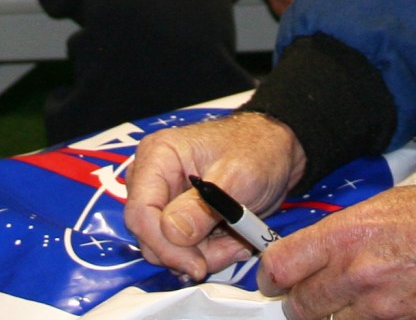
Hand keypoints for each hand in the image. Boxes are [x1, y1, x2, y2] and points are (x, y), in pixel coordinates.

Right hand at [125, 112, 307, 281]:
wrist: (274, 153)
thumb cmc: (257, 151)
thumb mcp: (238, 176)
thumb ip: (203, 205)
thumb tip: (172, 232)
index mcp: (157, 156)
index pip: (141, 212)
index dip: (165, 245)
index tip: (198, 265)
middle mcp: (152, 178)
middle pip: (150, 235)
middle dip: (190, 252)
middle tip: (230, 248)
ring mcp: (163, 199)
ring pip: (167, 248)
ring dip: (205, 254)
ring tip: (238, 239)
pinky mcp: (177, 217)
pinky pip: (182, 249)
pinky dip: (210, 253)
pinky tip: (233, 238)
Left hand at [259, 183, 415, 319]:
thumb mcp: (381, 207)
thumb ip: (341, 234)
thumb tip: (314, 253)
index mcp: (346, 237)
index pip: (281, 266)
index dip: (270, 275)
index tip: (273, 278)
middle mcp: (358, 276)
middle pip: (301, 307)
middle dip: (298, 303)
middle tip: (304, 297)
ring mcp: (384, 311)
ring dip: (334, 317)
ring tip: (348, 302)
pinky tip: (382, 309)